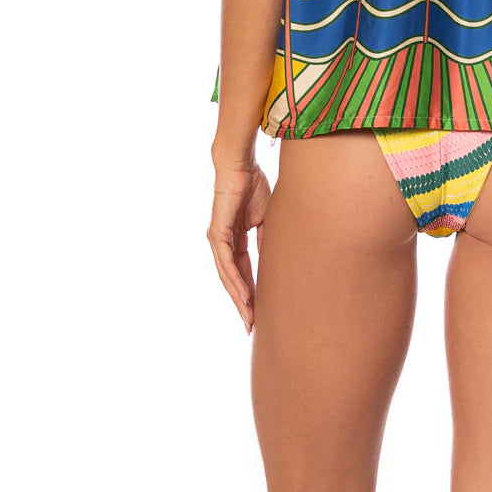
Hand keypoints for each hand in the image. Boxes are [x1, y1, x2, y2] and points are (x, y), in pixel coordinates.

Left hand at [207, 163, 270, 335]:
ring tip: (249, 318)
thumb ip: (267, 240)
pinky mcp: (216, 235)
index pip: (244, 271)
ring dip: (239, 299)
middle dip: (243, 303)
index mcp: (236, 239)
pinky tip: (243, 296)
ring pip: (228, 276)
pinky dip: (235, 281)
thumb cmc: (254, 186)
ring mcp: (218, 240)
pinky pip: (226, 264)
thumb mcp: (266, 219)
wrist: (241, 165)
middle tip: (252, 326)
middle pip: (233, 280)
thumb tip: (274, 262)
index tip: (261, 311)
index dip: (252, 291)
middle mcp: (223, 243)